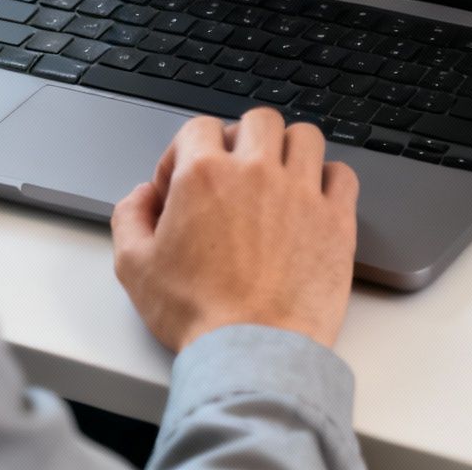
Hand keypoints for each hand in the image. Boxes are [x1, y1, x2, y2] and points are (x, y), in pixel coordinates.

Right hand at [111, 109, 359, 351]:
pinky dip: (329, 179)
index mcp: (205, 175)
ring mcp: (302, 192)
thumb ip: (129, 218)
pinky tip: (313, 199)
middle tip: (233, 173)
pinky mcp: (336, 219)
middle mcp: (256, 172)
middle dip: (241, 139)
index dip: (184, 152)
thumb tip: (141, 197)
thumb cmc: (197, 314)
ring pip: (304, 136)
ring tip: (278, 177)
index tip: (183, 183)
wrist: (252, 351)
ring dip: (289, 150)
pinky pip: (342, 174)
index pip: (199, 128)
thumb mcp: (134, 267)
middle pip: (257, 121)